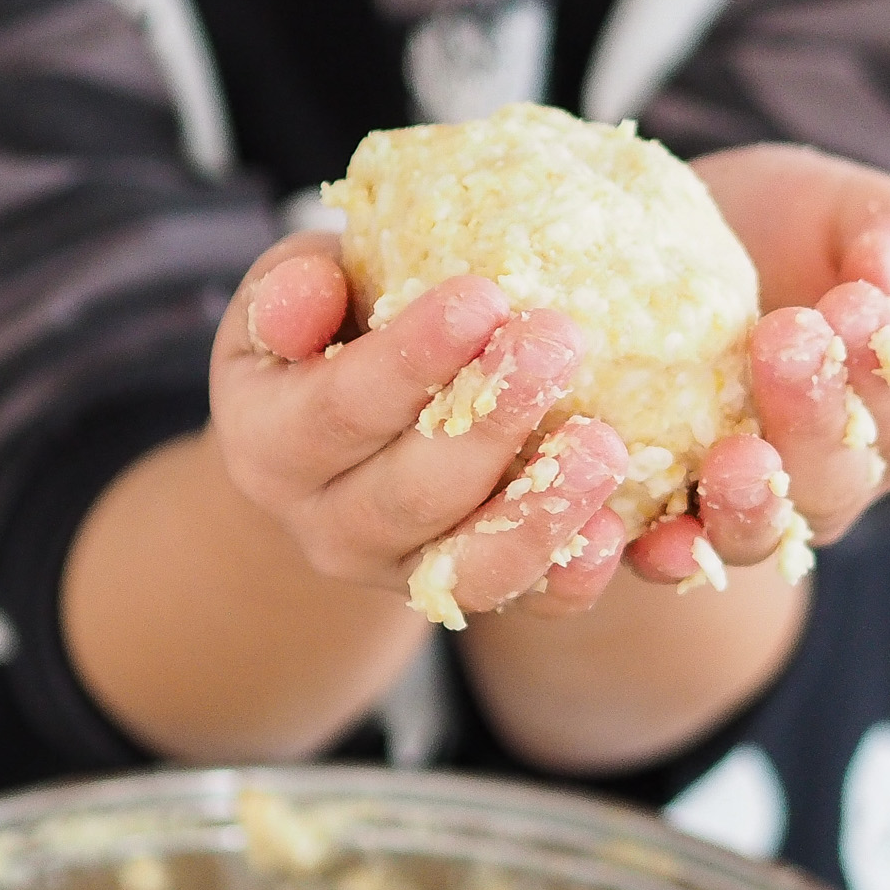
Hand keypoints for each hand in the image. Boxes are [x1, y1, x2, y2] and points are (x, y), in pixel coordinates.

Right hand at [208, 233, 634, 624]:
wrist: (340, 450)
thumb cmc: (329, 337)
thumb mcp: (292, 298)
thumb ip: (294, 287)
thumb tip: (316, 287)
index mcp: (269, 445)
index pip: (340, 409)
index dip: (411, 357)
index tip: (482, 295)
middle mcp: (328, 527)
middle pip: (410, 493)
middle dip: (490, 419)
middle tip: (558, 340)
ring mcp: (401, 573)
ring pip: (470, 568)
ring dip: (540, 512)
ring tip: (604, 445)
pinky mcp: (467, 597)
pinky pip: (528, 603)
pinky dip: (574, 577)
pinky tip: (620, 532)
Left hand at [629, 146, 889, 582]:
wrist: (653, 251)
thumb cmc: (777, 229)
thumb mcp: (840, 211)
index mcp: (887, 416)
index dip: (886, 368)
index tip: (854, 302)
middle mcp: (821, 481)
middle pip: (837, 481)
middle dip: (816, 418)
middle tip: (786, 343)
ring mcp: (736, 510)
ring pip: (757, 534)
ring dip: (749, 506)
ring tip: (733, 459)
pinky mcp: (652, 524)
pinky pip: (662, 556)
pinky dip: (656, 555)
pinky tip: (636, 537)